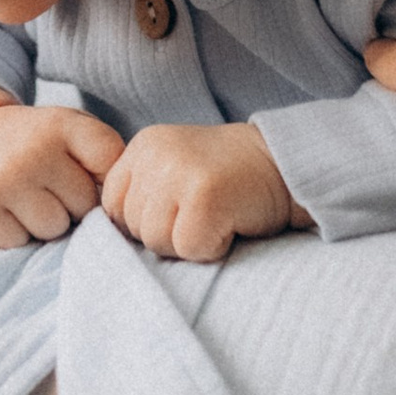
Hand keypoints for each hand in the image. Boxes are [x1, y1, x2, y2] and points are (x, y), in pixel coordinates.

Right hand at [0, 90, 125, 246]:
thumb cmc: (40, 144)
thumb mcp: (75, 132)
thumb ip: (107, 159)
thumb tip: (119, 213)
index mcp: (64, 125)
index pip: (110, 165)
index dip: (103, 179)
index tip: (86, 170)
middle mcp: (33, 148)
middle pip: (84, 206)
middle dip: (73, 204)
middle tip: (50, 185)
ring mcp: (4, 176)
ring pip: (53, 229)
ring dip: (45, 222)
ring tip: (30, 198)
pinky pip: (18, 241)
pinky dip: (15, 233)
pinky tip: (7, 208)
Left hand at [101, 121, 305, 264]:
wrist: (285, 164)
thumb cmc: (229, 178)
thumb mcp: (175, 169)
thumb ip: (143, 191)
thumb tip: (110, 237)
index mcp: (142, 146)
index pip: (111, 206)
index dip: (142, 222)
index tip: (176, 212)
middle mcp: (155, 154)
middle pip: (133, 228)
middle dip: (167, 234)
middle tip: (203, 212)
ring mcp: (179, 173)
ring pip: (156, 242)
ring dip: (189, 243)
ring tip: (216, 216)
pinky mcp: (205, 196)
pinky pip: (189, 248)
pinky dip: (213, 247)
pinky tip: (230, 223)